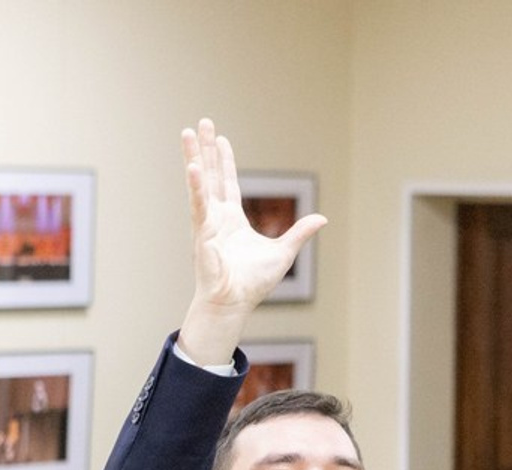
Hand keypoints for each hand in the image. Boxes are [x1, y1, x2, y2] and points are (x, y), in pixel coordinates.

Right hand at [177, 118, 326, 365]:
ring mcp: (207, 224)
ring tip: (188, 134)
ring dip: (194, 158)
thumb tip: (322, 218)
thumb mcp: (284, 252)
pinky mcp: (202, 235)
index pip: (227, 183)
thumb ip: (300, 233)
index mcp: (232, 220)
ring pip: (200, 184)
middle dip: (207, 149)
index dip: (224, 161)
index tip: (222, 139)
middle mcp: (217, 218)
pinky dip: (196, 189)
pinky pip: (199, 208)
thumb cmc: (253, 284)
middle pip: (211, 175)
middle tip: (202, 123)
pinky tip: (193, 168)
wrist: (235, 304)